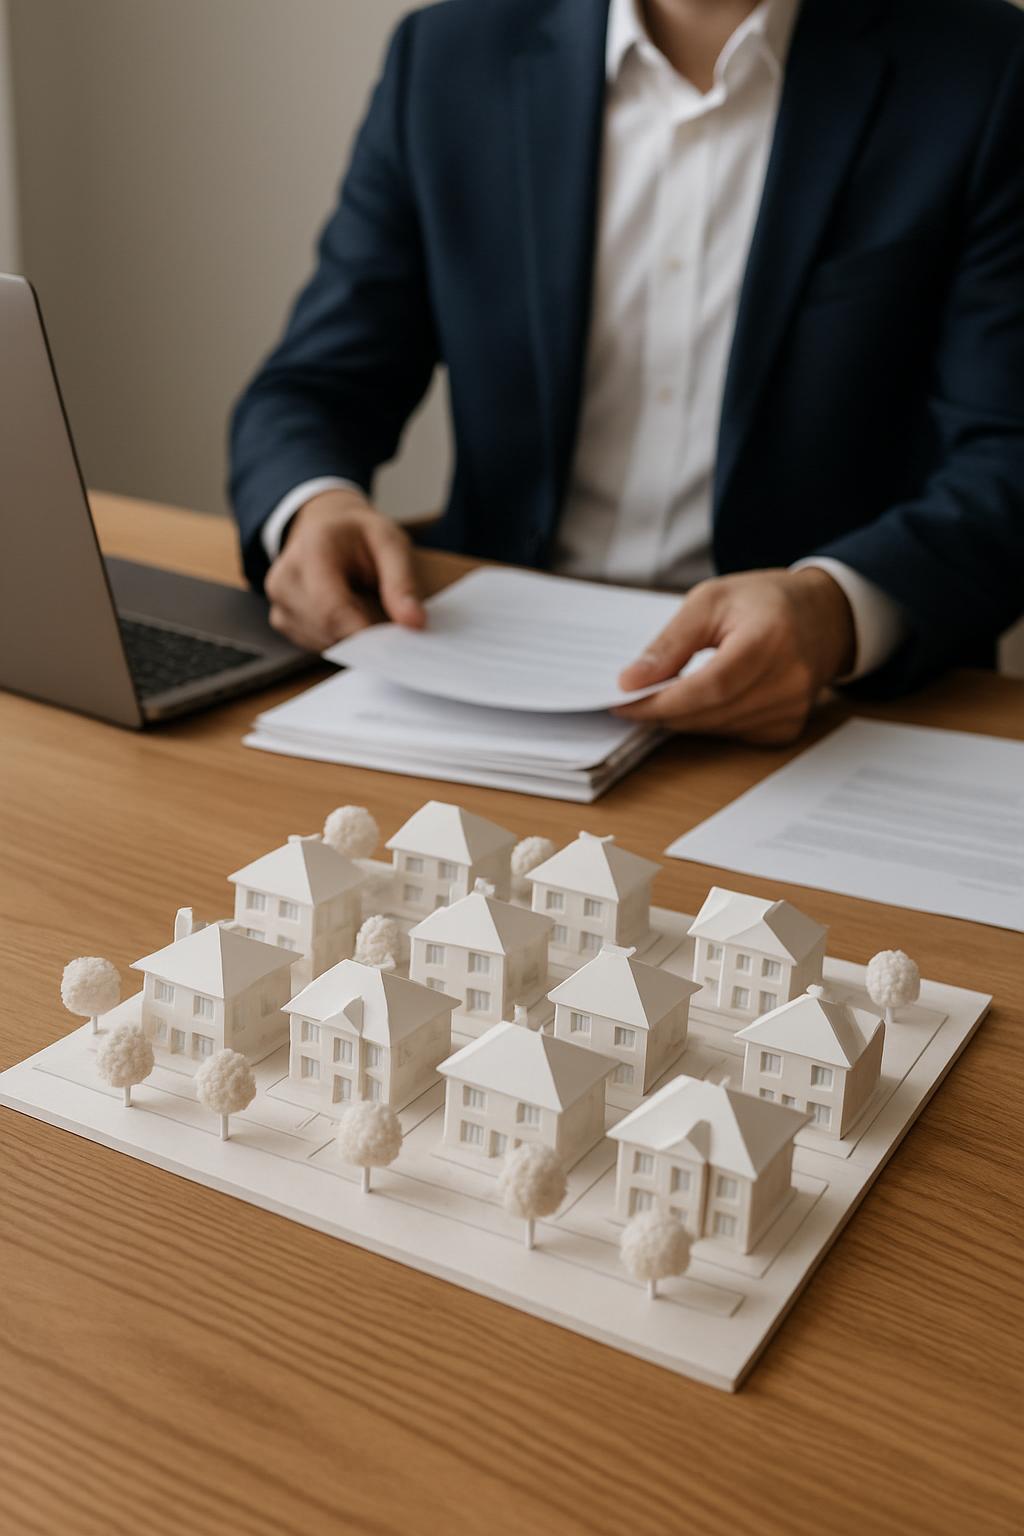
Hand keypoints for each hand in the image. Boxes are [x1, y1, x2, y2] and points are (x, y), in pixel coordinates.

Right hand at [265, 488, 425, 650]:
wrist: (325, 526)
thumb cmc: (358, 534)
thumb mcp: (390, 543)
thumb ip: (402, 582)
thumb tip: (414, 623)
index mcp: (311, 549)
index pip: (332, 608)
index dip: (365, 634)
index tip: (397, 646)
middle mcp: (285, 578)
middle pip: (328, 629)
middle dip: (366, 636)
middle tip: (392, 626)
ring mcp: (279, 602)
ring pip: (324, 641)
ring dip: (353, 636)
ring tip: (366, 607)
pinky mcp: (282, 620)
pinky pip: (317, 644)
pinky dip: (339, 636)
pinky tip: (349, 613)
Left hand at [614, 568, 855, 744]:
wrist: (823, 617)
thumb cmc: (763, 602)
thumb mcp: (711, 600)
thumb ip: (671, 642)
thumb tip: (631, 681)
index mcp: (770, 639)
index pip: (709, 686)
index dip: (662, 700)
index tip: (623, 701)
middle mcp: (789, 680)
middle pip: (710, 713)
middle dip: (663, 711)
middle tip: (632, 700)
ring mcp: (793, 708)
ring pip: (717, 728)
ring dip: (683, 717)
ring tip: (664, 694)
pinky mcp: (789, 727)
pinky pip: (733, 734)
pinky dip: (708, 721)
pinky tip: (704, 699)